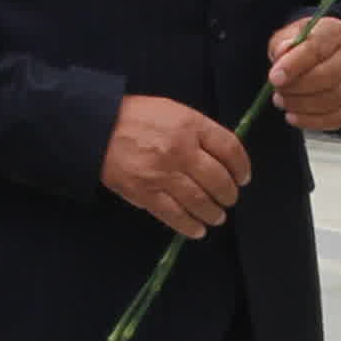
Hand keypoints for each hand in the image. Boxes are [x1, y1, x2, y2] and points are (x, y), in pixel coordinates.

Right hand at [103, 94, 251, 237]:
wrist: (97, 127)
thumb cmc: (138, 117)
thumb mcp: (174, 111)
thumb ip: (199, 131)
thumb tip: (223, 156)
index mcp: (190, 125)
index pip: (230, 148)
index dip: (242, 167)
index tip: (243, 178)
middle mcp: (180, 150)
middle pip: (218, 179)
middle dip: (229, 194)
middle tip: (229, 199)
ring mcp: (163, 174)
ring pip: (200, 201)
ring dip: (213, 213)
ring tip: (217, 217)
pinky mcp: (145, 193)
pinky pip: (174, 215)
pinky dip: (190, 226)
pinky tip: (197, 230)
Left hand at [267, 13, 340, 132]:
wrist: (334, 57)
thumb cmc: (309, 46)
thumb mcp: (292, 35)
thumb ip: (284, 43)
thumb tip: (282, 54)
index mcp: (335, 34)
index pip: (315, 50)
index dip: (293, 66)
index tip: (274, 78)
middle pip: (324, 78)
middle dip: (295, 88)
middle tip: (277, 91)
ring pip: (329, 100)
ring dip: (299, 105)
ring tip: (281, 101)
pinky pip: (334, 119)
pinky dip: (310, 121)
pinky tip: (293, 116)